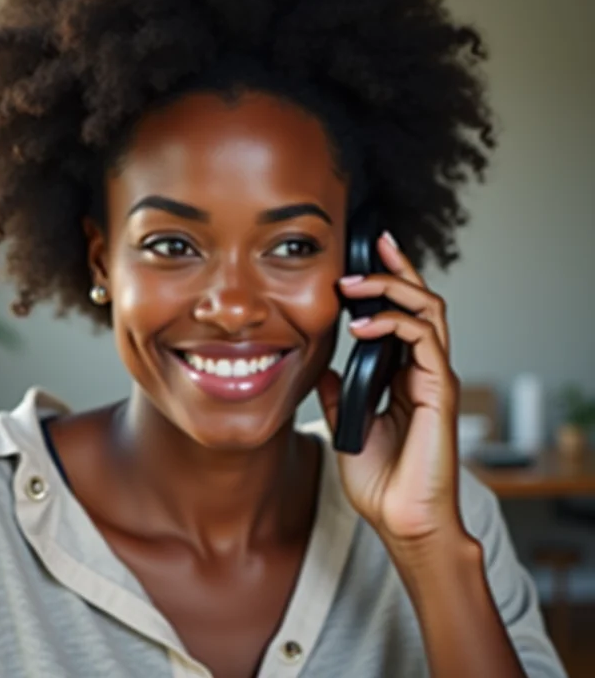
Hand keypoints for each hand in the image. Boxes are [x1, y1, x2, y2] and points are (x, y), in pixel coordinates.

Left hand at [316, 231, 463, 547]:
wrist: (399, 521)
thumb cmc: (380, 480)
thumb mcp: (345, 424)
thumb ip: (338, 392)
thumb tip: (324, 368)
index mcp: (402, 377)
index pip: (401, 316)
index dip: (386, 285)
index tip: (359, 263)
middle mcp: (422, 371)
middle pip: (421, 302)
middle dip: (398, 267)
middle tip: (374, 242)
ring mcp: (433, 378)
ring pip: (428, 310)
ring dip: (392, 287)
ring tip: (354, 283)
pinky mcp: (438, 390)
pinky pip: (423, 339)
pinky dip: (393, 322)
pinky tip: (361, 324)